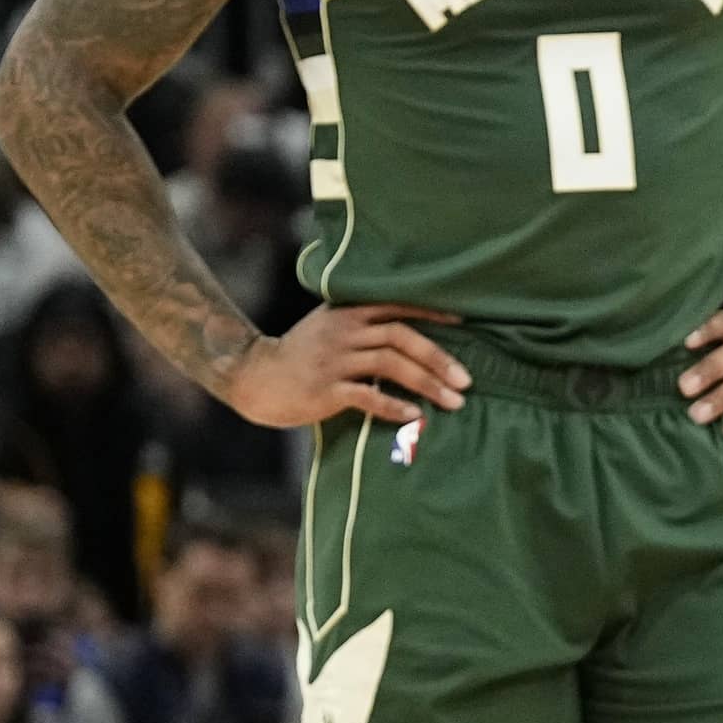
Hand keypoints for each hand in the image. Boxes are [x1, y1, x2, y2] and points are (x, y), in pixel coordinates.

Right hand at [217, 302, 471, 428]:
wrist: (256, 376)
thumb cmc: (301, 354)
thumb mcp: (330, 327)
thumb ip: (363, 325)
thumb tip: (411, 335)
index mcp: (349, 313)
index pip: (398, 306)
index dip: (431, 313)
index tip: (463, 322)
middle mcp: (344, 332)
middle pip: (401, 337)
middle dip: (438, 358)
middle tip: (466, 380)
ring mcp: (334, 360)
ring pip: (390, 366)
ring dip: (427, 383)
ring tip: (454, 401)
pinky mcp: (325, 389)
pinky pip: (367, 396)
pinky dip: (394, 406)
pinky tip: (415, 415)